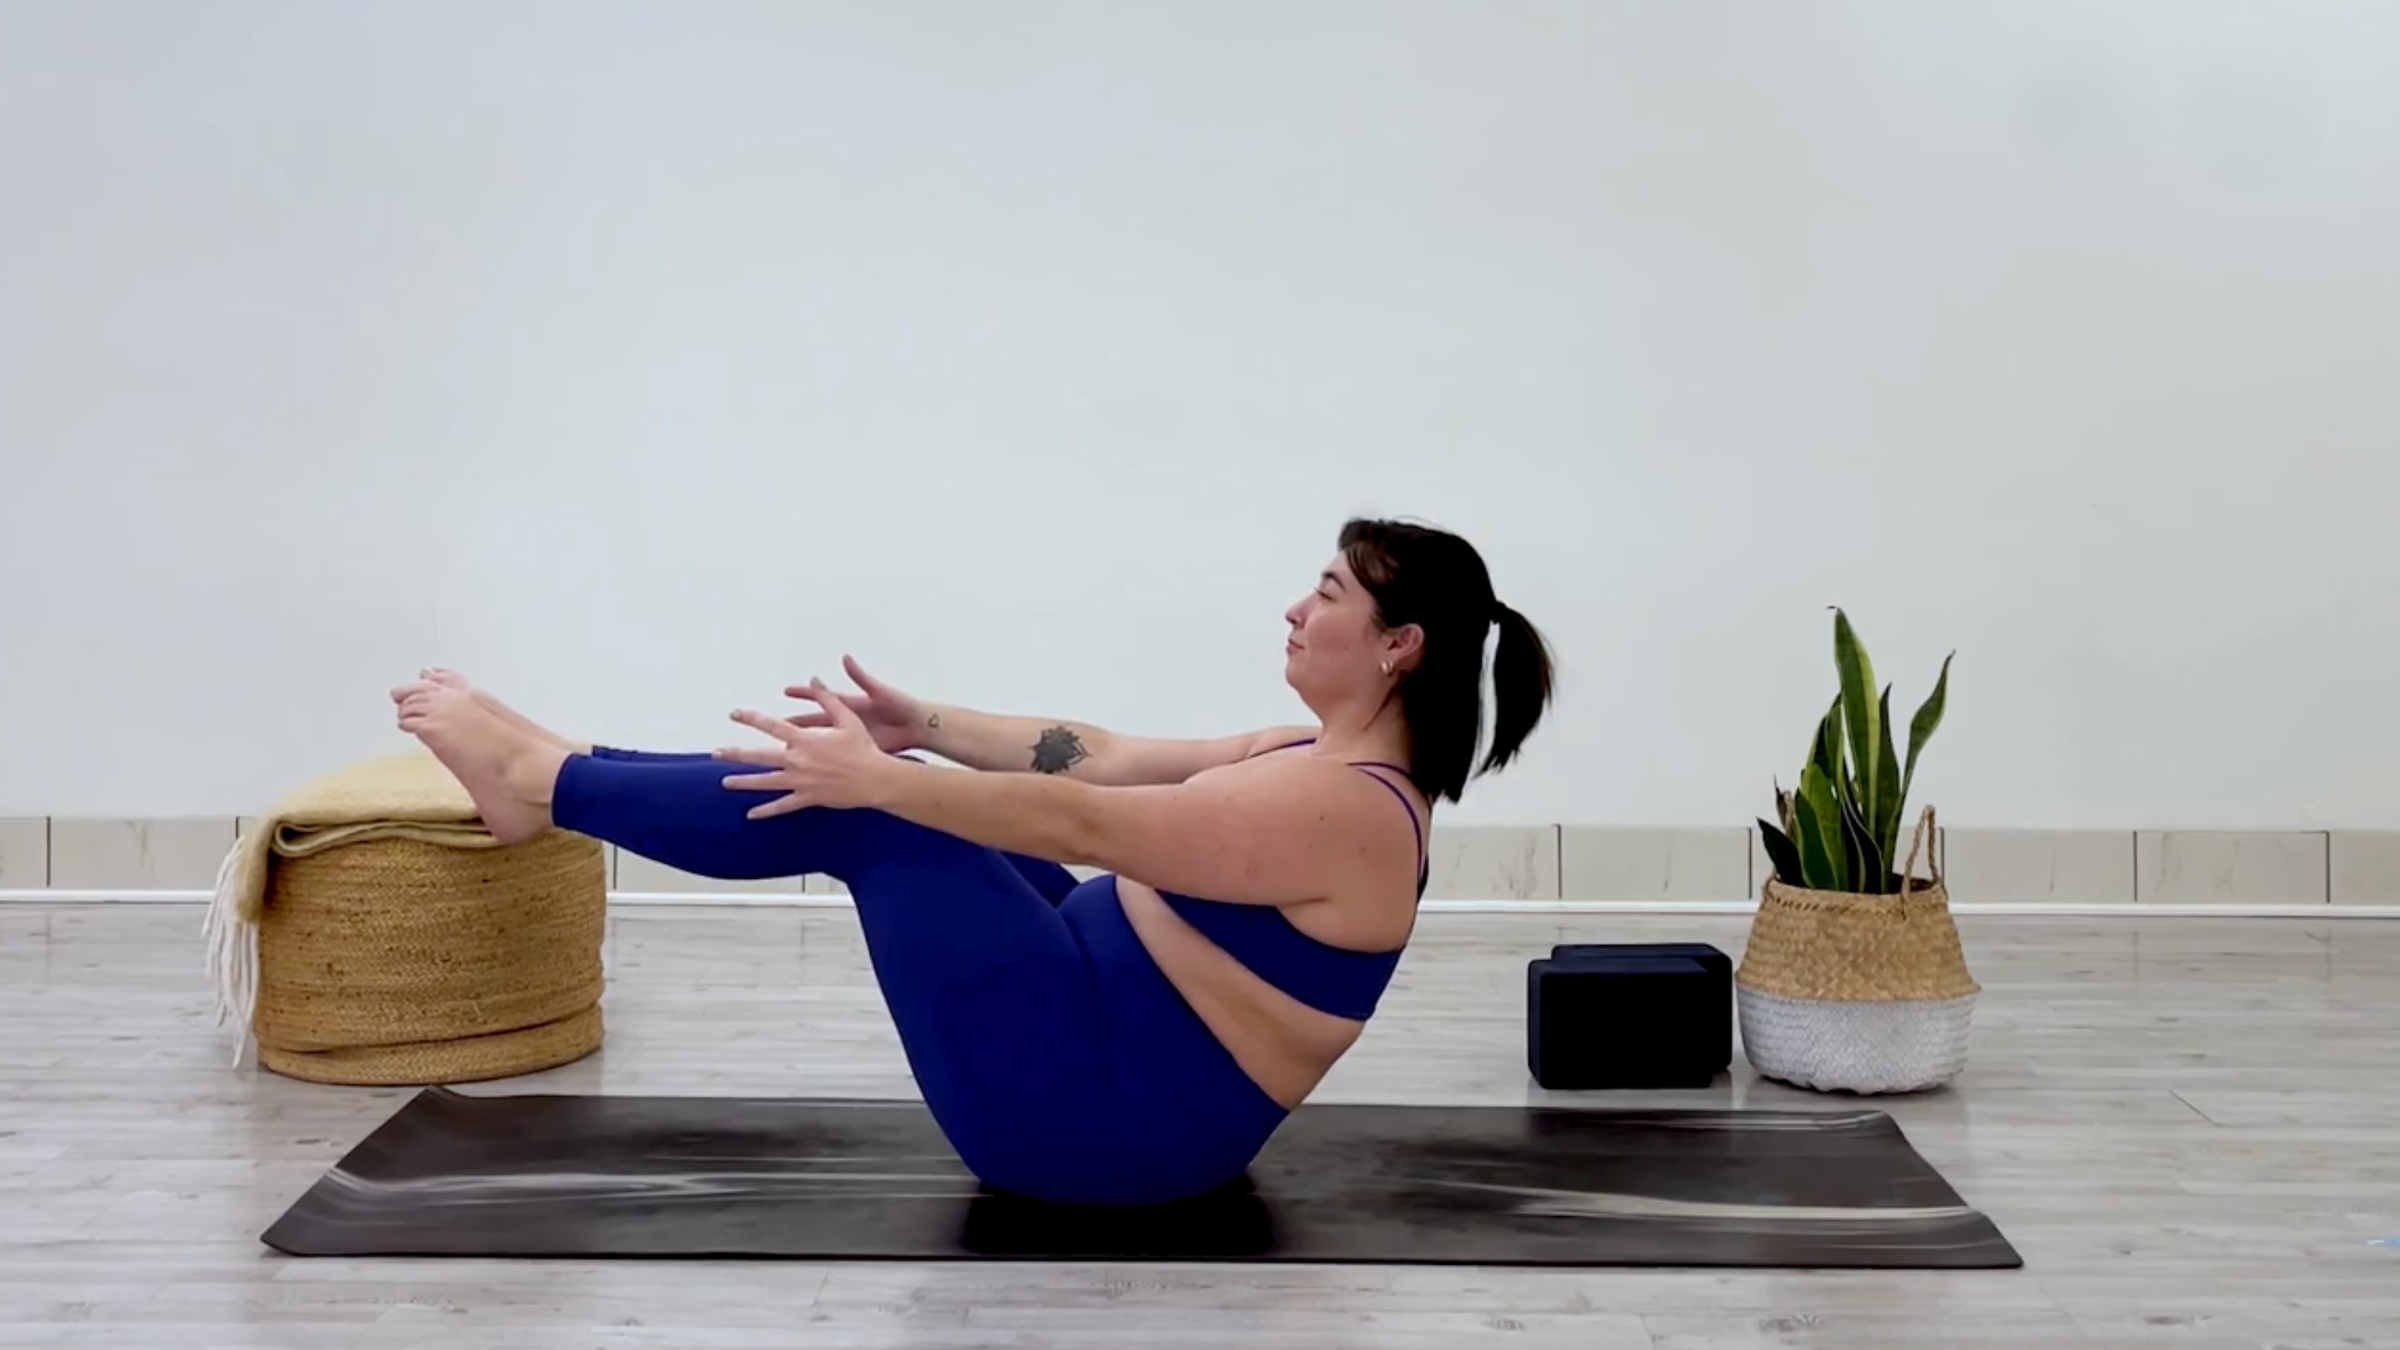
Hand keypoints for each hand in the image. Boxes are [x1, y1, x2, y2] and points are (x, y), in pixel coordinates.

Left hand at [717, 679, 909, 817]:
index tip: (734, 714)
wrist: (875, 779)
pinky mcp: (808, 798)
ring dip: (743, 782)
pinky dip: (766, 811)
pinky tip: (751, 814)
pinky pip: (782, 806)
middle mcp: (797, 760)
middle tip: (716, 753)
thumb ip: (828, 699)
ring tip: (725, 782)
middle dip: (735, 754)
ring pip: (765, 782)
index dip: (751, 718)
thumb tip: (814, 679)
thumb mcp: (848, 719)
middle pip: (759, 756)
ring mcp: (800, 782)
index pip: (771, 726)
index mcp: (805, 740)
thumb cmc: (864, 748)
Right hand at [780, 656, 925, 753]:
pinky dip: (824, 761)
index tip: (786, 691)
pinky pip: (837, 756)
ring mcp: (851, 737)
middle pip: (816, 722)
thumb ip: (862, 676)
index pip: (822, 698)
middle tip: (775, 724)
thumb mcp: (879, 691)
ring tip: (786, 751)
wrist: (918, 727)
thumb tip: (845, 658)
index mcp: (851, 704)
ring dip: (806, 746)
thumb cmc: (901, 706)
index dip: (805, 693)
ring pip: (822, 742)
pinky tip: (811, 768)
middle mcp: (847, 721)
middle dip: (796, 723)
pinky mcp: (858, 750)